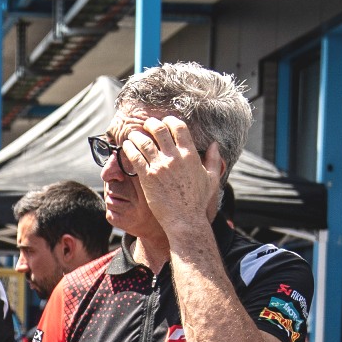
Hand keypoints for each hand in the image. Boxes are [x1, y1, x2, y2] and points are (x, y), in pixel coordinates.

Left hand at [119, 116, 219, 234]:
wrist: (185, 221)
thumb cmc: (199, 203)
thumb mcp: (212, 179)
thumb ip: (213, 160)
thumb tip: (214, 144)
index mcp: (190, 155)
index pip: (179, 127)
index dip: (170, 120)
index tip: (164, 121)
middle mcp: (175, 157)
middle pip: (159, 129)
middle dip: (151, 123)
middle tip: (146, 125)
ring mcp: (160, 167)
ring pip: (144, 141)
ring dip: (137, 135)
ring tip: (133, 135)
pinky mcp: (147, 177)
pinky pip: (135, 157)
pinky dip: (129, 148)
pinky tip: (127, 146)